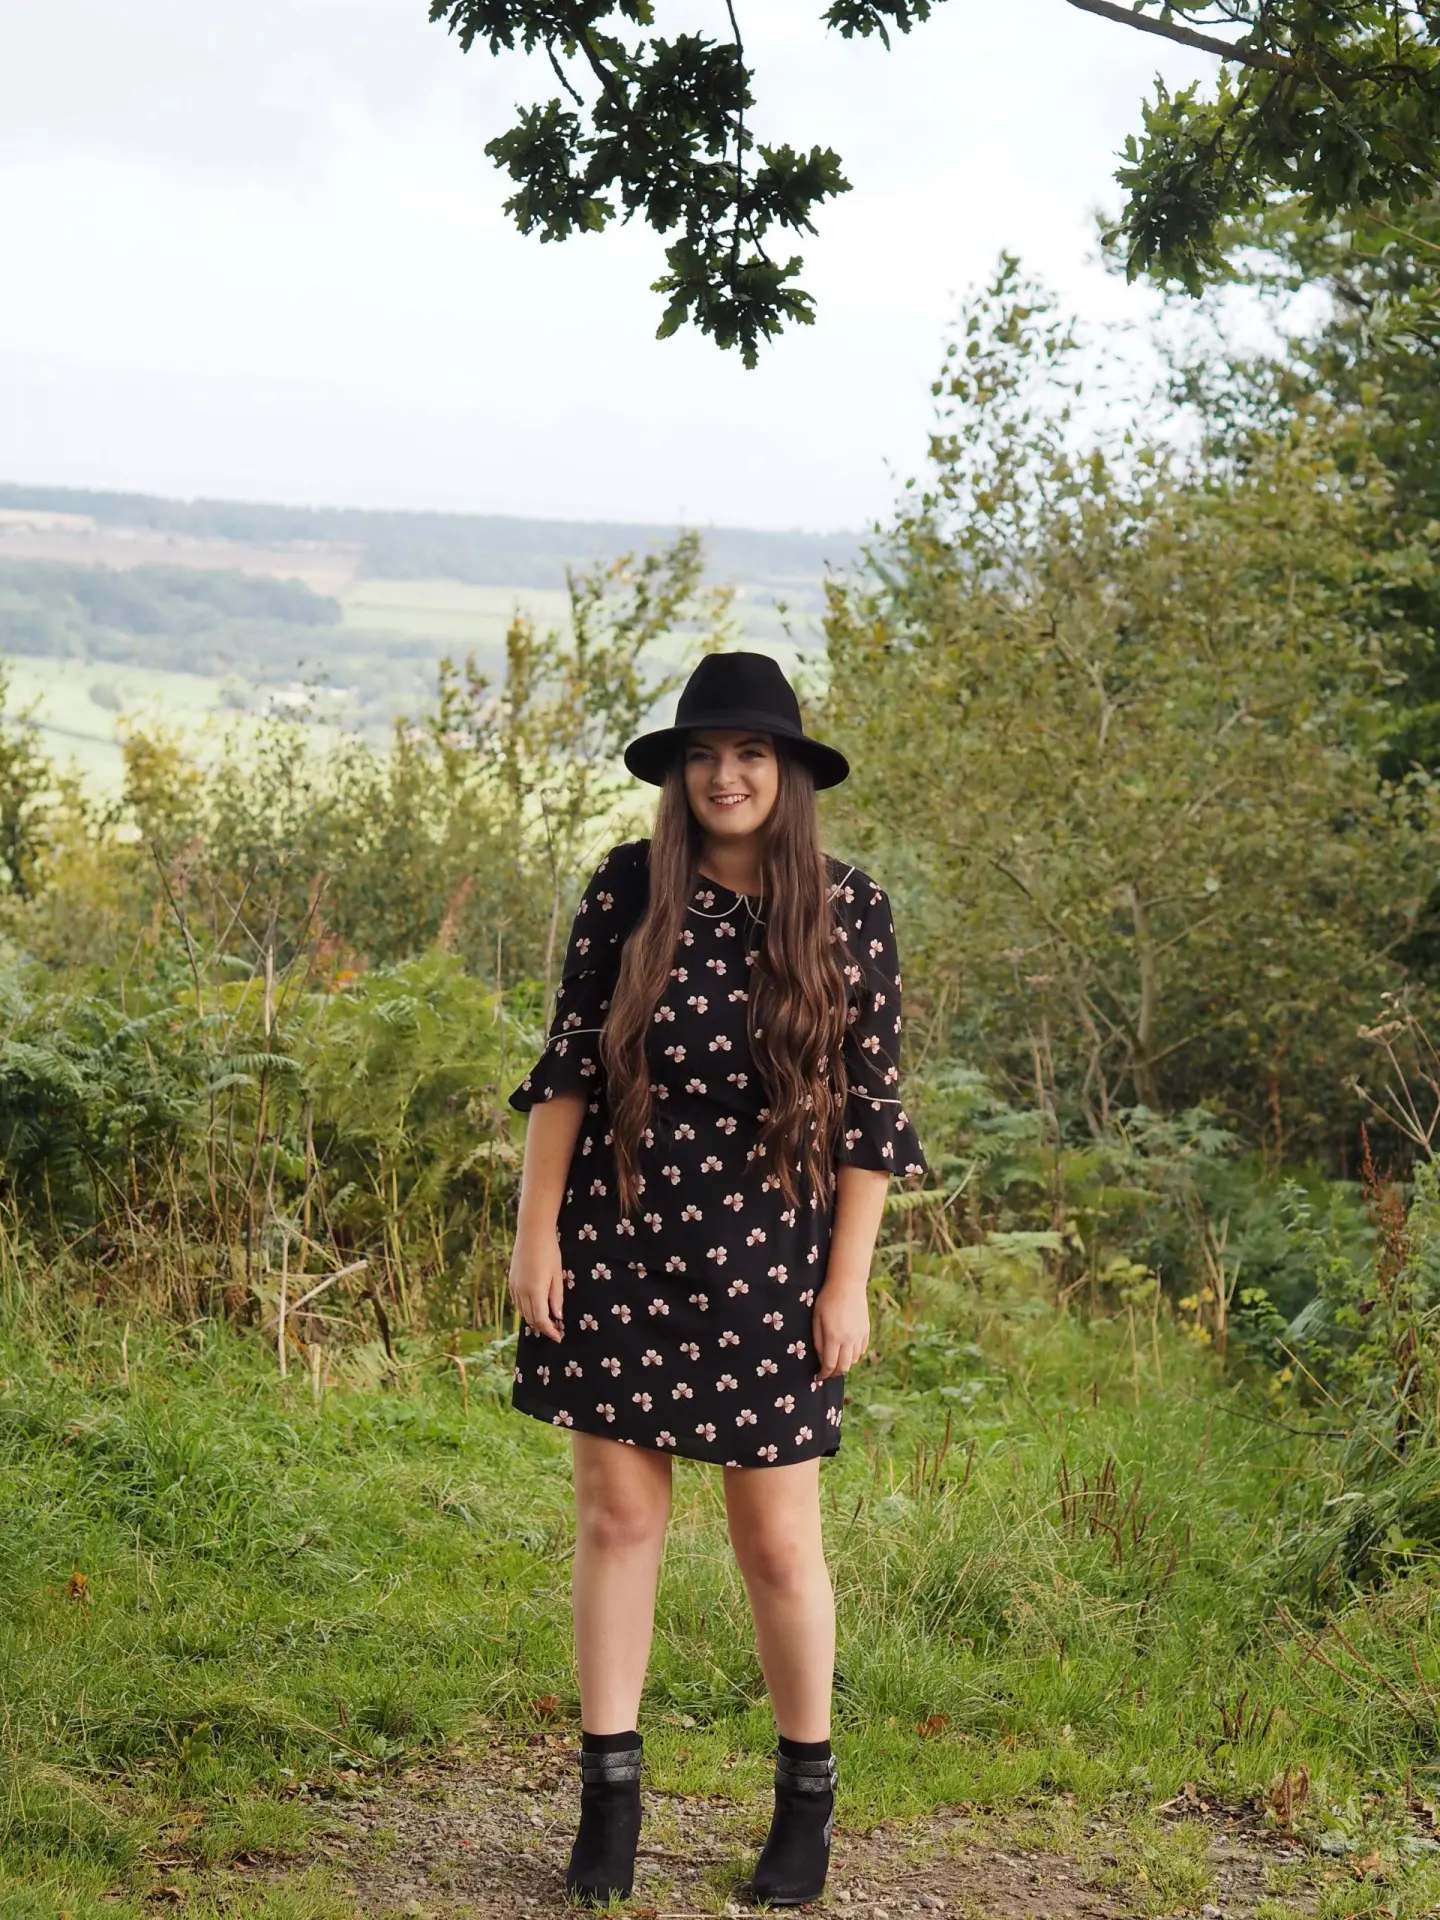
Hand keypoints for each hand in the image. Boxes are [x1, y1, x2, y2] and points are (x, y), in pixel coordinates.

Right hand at [509, 1225, 565, 1342]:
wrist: (532, 1232)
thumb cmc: (549, 1252)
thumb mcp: (557, 1275)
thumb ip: (556, 1298)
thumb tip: (558, 1317)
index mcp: (535, 1291)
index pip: (542, 1320)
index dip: (550, 1331)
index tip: (559, 1337)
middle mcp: (522, 1291)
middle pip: (531, 1318)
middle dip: (543, 1327)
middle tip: (555, 1330)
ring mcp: (514, 1286)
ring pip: (522, 1311)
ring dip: (533, 1319)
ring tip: (546, 1321)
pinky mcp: (511, 1281)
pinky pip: (517, 1302)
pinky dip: (525, 1309)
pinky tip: (534, 1308)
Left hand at [812, 1278, 869, 1380]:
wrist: (848, 1284)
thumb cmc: (828, 1299)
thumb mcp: (816, 1318)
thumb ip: (818, 1340)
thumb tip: (820, 1357)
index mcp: (834, 1337)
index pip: (830, 1364)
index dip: (823, 1374)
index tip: (818, 1377)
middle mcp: (849, 1339)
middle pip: (844, 1367)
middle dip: (834, 1373)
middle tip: (827, 1372)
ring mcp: (859, 1335)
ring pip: (854, 1360)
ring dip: (845, 1364)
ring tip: (837, 1360)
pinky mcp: (866, 1331)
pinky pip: (862, 1350)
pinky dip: (854, 1355)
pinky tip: (847, 1351)